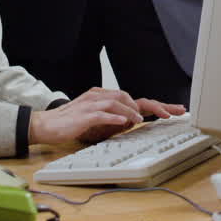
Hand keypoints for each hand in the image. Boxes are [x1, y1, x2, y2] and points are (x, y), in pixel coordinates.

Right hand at [28, 88, 184, 144]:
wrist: (46, 125)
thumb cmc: (71, 123)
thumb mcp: (97, 121)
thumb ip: (113, 119)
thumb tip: (130, 122)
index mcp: (104, 97)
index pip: (134, 98)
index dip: (156, 104)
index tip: (174, 110)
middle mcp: (100, 96)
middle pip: (129, 96)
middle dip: (152, 105)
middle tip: (170, 114)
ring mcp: (92, 103)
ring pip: (118, 101)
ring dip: (132, 111)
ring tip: (141, 121)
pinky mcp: (84, 114)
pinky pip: (103, 113)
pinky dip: (115, 116)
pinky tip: (124, 122)